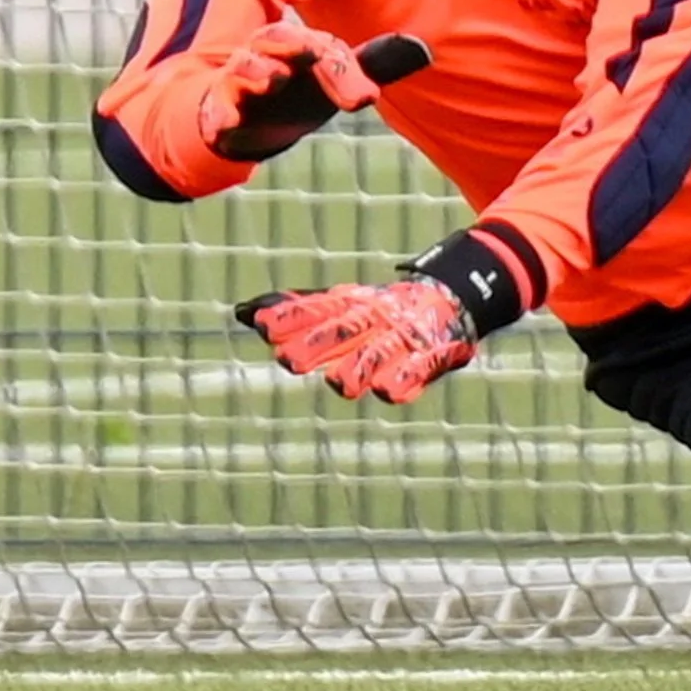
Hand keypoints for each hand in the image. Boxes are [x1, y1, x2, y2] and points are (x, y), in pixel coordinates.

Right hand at [198, 23, 430, 162]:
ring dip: (256, 70)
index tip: (363, 99)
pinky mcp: (217, 105)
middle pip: (277, 38)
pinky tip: (225, 126)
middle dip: (293, 44)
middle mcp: (269, 57)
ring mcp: (240, 79)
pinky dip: (218, 113)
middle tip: (311, 51)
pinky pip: (214, 105)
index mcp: (301, 47)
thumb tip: (423, 49)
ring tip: (272, 79)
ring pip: (244, 65)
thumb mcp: (337, 83)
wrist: (242, 122)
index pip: (324, 49)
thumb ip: (375, 66)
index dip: (342, 72)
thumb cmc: (296, 93)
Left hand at [235, 277, 475, 403]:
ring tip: (340, 383)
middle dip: (318, 343)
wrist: (447, 300)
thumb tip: (243, 312)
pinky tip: (388, 390)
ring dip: (359, 367)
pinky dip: (406, 378)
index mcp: (352, 304)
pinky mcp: (431, 356)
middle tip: (290, 360)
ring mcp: (403, 338)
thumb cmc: (379, 312)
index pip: (319, 309)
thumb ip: (297, 311)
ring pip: (378, 354)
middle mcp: (375, 319)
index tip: (264, 326)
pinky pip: (418, 369)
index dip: (293, 317)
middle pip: (345, 329)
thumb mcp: (341, 306)